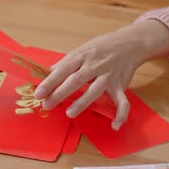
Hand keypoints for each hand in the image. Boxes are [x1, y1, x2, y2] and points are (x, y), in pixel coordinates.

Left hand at [34, 19, 168, 130]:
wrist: (130, 43)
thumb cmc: (102, 47)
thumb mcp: (82, 49)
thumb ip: (66, 62)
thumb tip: (48, 72)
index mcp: (82, 56)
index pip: (63, 69)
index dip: (50, 81)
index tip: (38, 93)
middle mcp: (95, 66)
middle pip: (76, 80)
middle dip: (60, 94)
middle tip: (46, 105)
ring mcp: (109, 76)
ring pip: (95, 90)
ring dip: (82, 102)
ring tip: (69, 113)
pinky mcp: (121, 86)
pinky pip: (123, 102)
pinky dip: (121, 114)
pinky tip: (114, 126)